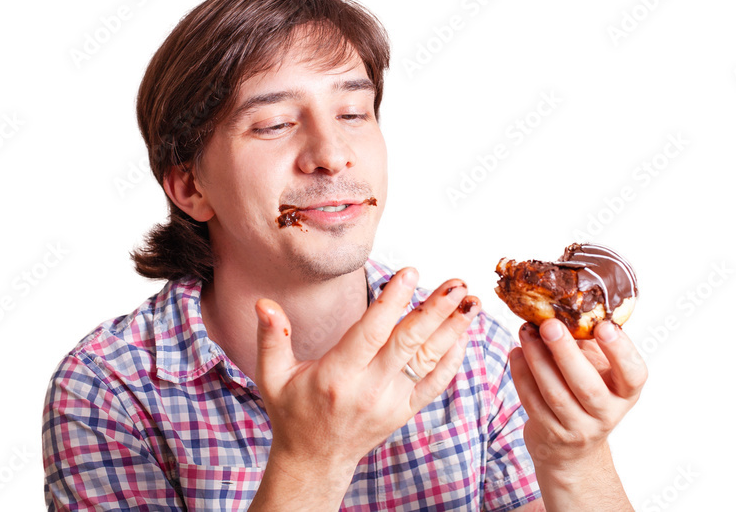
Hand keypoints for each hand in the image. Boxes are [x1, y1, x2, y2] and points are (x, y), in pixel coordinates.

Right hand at [254, 268, 480, 476]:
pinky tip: (463, 335)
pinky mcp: (405, 411)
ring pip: (428, 360)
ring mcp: (392, 402)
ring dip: (452, 330)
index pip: (371, 333)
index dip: (392, 302)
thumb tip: (264, 303)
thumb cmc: (292, 412)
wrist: (315, 460)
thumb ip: (272, 337)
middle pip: (408, 343)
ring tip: (472, 302)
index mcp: (337, 375)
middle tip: (457, 284)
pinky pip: (435, 384)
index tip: (410, 273)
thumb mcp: (272, 376)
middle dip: (436, 311)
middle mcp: (369, 389)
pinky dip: (452, 360)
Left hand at [510, 319, 646, 483]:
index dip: (620, 351)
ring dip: (537, 358)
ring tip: (526, 332)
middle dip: (565, 352)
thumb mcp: (599, 368)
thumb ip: (590, 341)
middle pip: (586, 385)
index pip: (633, 374)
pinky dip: (521, 374)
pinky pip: (532, 401)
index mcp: (625, 392)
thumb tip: (567, 301)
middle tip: (549, 324)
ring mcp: (578, 427)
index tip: (604, 326)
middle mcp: (606, 413)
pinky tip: (518, 352)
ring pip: (555, 393)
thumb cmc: (588, 391)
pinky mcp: (550, 432)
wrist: (574, 447)